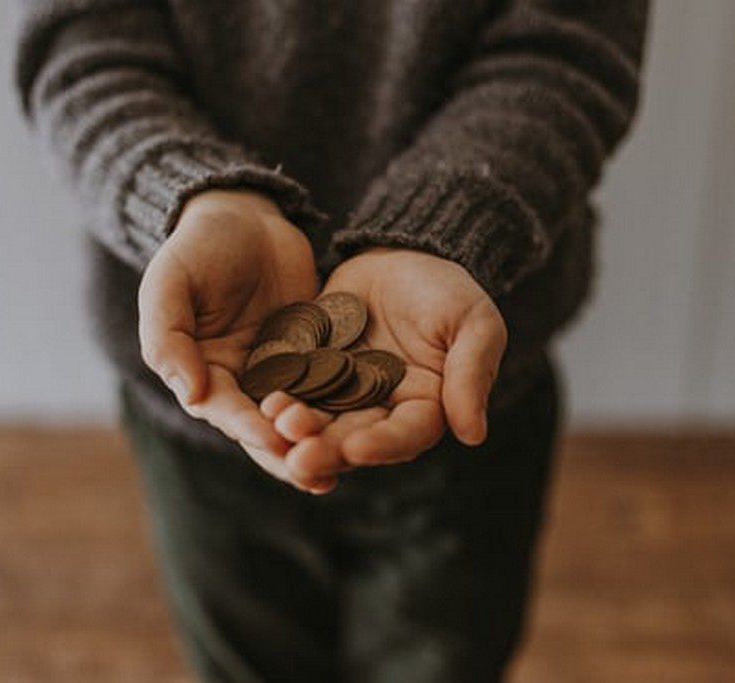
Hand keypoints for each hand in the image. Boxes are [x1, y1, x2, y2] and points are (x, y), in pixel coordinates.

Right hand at [138, 190, 321, 486]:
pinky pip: (329, 385)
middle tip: (317, 475)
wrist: (244, 215)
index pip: (223, 409)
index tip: (274, 439)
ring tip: (345, 466)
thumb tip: (191, 395)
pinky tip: (370, 425)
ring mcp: (279, 371)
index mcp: (200, 372)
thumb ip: (169, 337)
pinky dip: (344, 407)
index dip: (247, 426)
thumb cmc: (197, 247)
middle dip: (288, 451)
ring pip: (299, 416)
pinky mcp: (314, 356)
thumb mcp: (170, 283)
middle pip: (263, 427)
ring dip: (319, 441)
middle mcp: (240, 382)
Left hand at [265, 248, 507, 491]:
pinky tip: (261, 400)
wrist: (400, 253)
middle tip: (299, 458)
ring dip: (297, 429)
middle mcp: (380, 409)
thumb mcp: (473, 324)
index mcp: (424, 407)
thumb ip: (471, 374)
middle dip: (327, 448)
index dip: (382, 445)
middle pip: (354, 438)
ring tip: (277, 424)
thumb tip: (473, 434)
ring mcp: (341, 392)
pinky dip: (279, 395)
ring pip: (318, 419)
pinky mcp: (310, 369)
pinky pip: (293, 387)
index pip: (405, 435)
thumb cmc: (447, 289)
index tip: (356, 449)